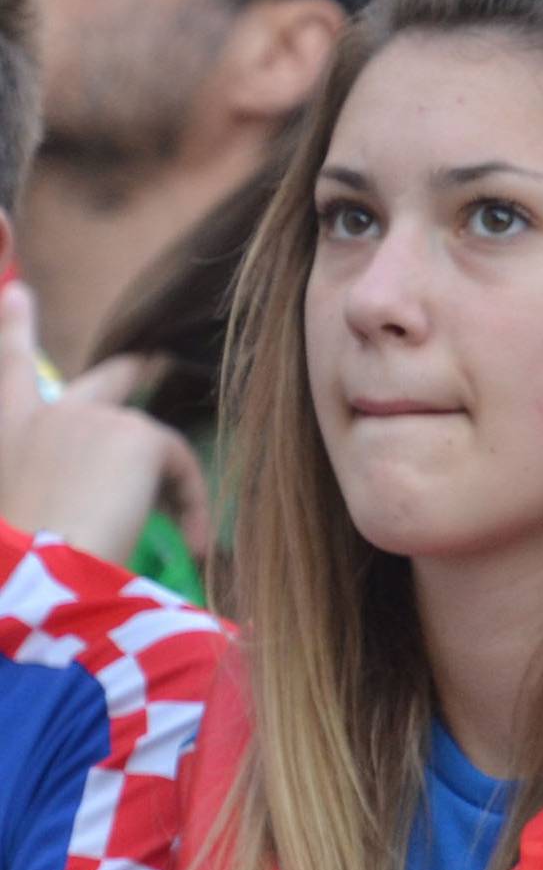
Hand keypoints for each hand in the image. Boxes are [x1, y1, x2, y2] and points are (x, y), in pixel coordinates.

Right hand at [0, 284, 210, 568]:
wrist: (41, 578)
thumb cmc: (30, 567)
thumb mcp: (31, 516)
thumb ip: (63, 485)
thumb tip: (107, 494)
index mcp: (11, 434)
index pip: (14, 370)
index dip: (15, 329)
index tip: (18, 292)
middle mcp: (47, 415)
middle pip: (105, 380)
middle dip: (133, 370)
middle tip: (156, 359)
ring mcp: (91, 416)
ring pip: (154, 448)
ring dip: (175, 490)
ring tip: (192, 544)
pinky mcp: (134, 432)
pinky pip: (180, 464)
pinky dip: (193, 502)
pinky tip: (196, 543)